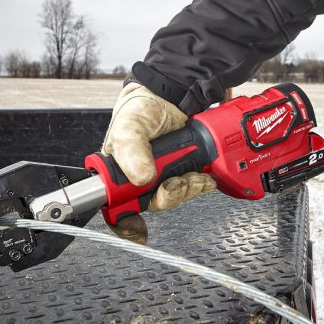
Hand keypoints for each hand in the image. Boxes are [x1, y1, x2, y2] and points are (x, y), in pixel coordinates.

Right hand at [101, 82, 215, 242]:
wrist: (171, 93)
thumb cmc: (141, 110)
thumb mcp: (129, 125)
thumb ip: (130, 149)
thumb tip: (141, 176)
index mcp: (120, 173)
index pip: (118, 208)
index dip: (127, 223)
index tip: (139, 230)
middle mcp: (141, 178)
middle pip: (154, 204)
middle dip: (170, 196)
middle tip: (177, 182)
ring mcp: (164, 176)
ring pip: (177, 196)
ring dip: (189, 189)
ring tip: (195, 174)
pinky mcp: (185, 170)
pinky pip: (193, 187)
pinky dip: (202, 184)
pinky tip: (205, 177)